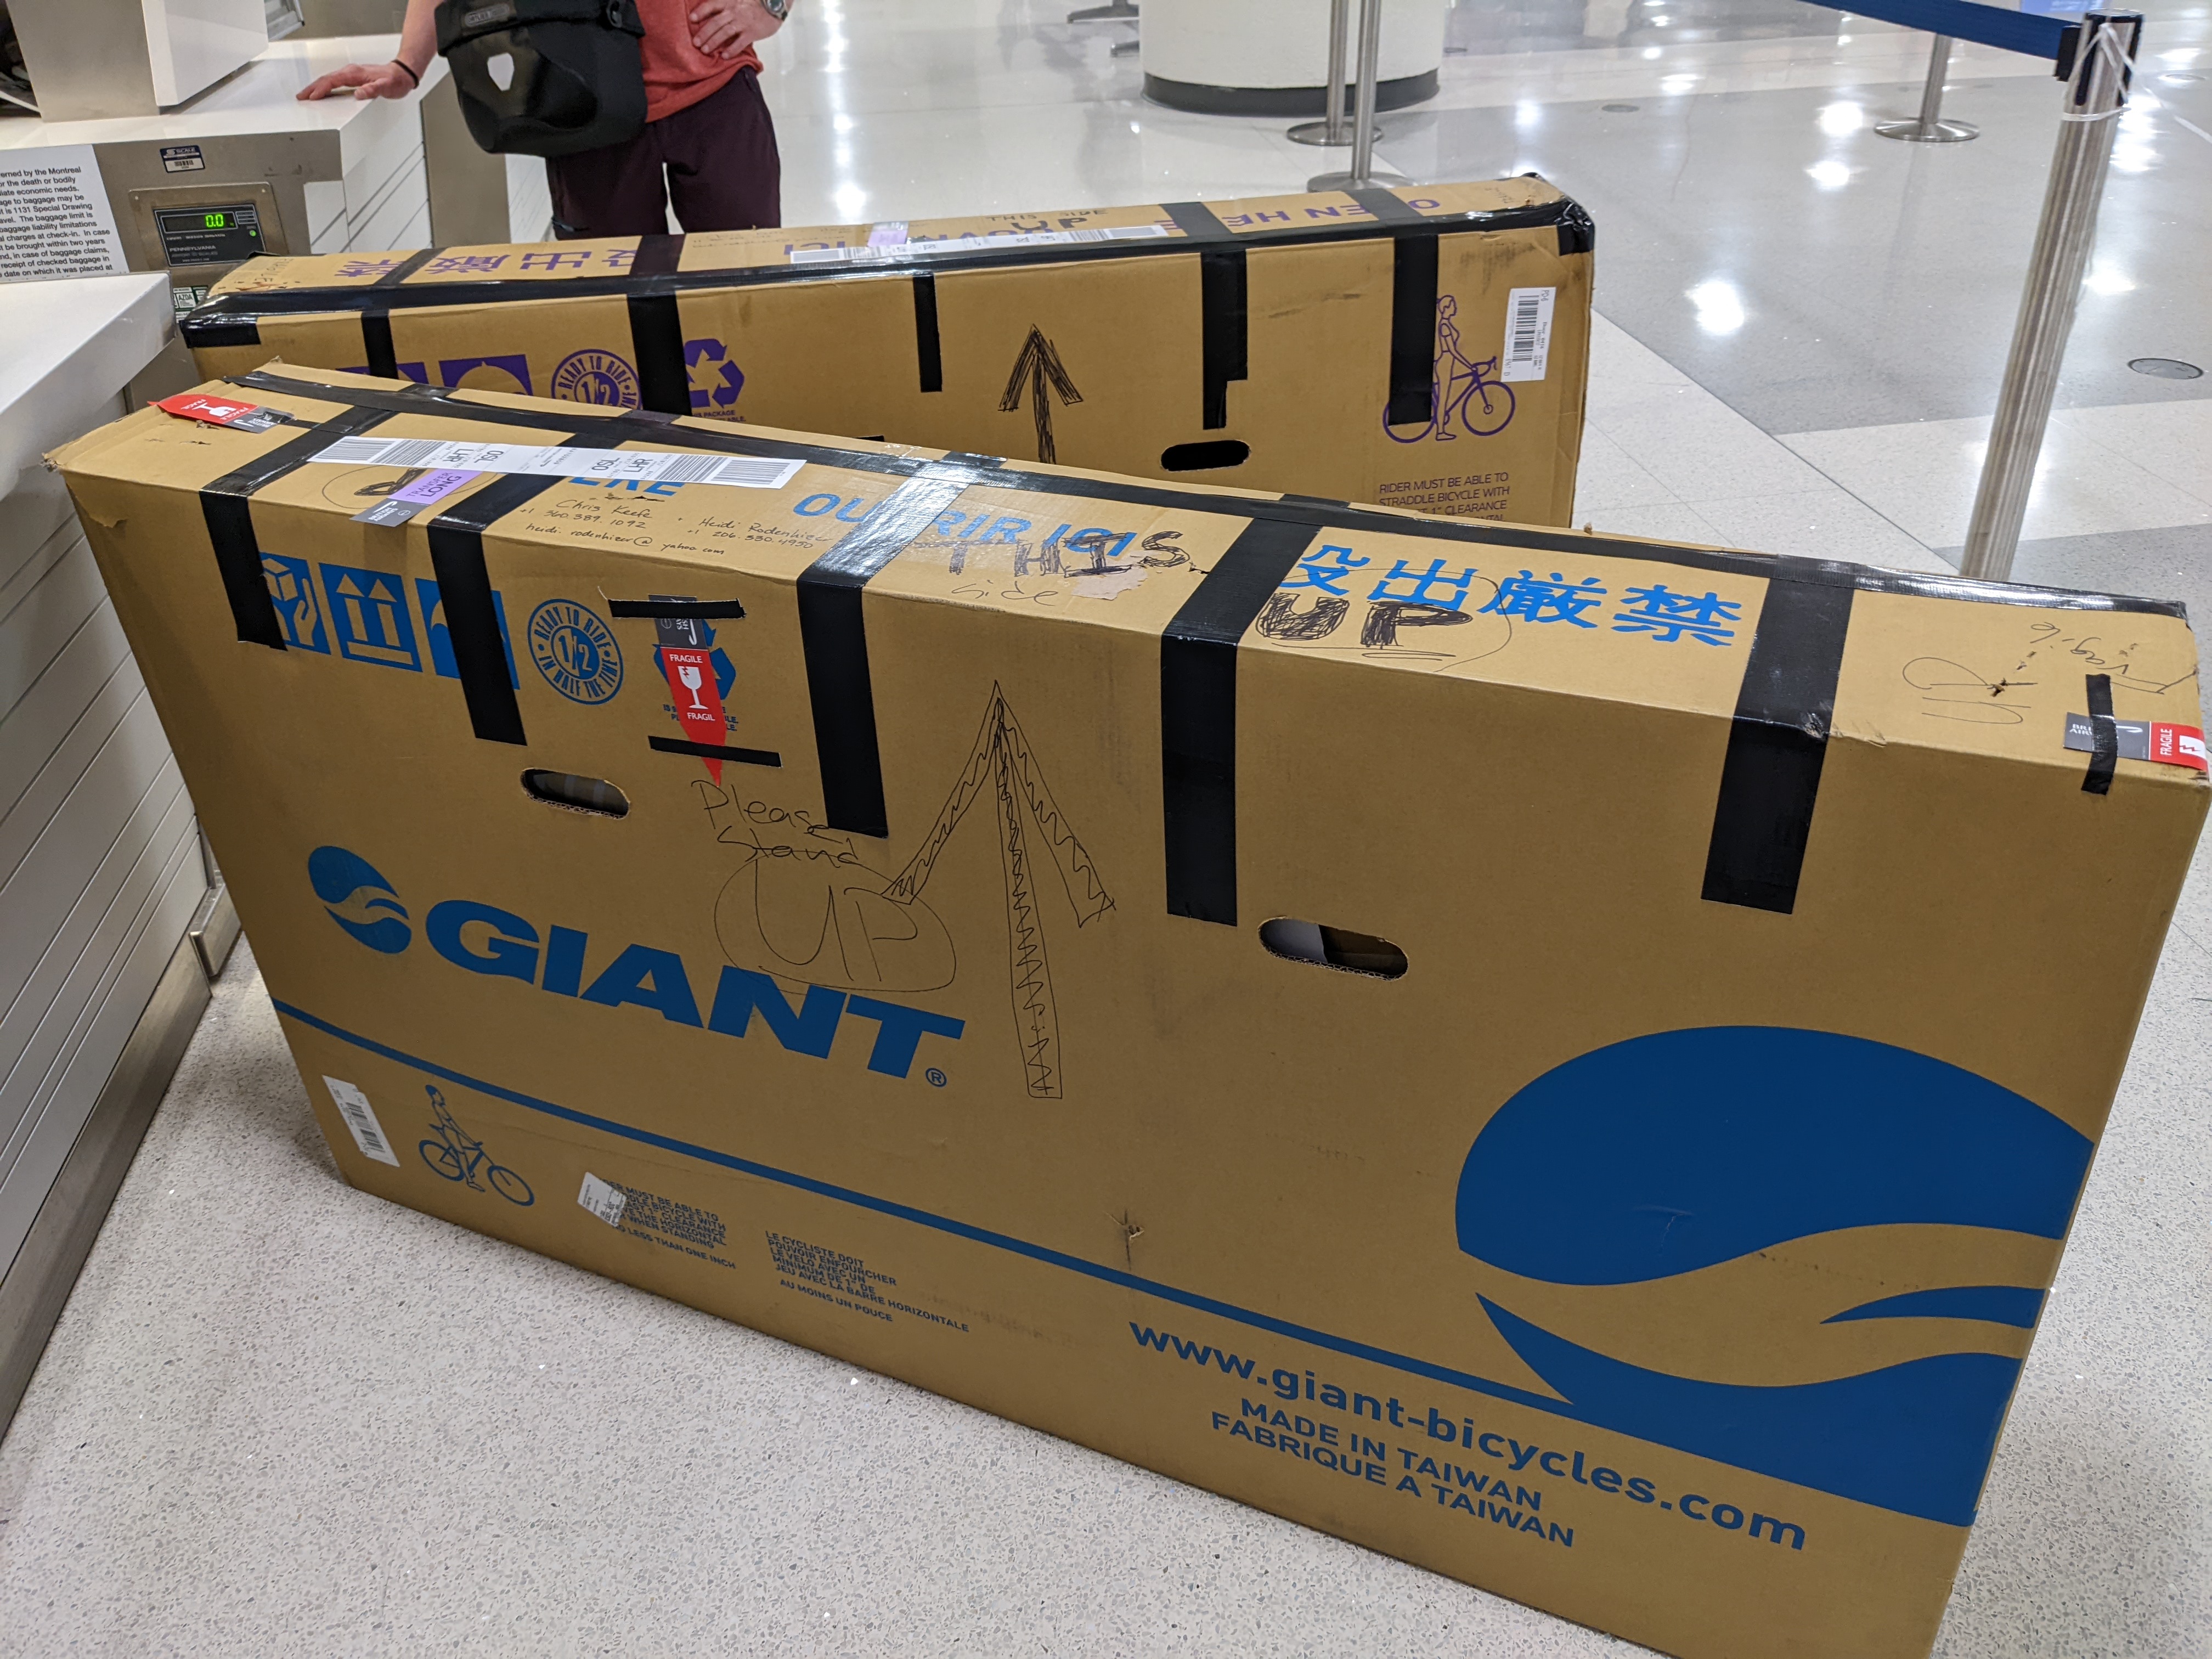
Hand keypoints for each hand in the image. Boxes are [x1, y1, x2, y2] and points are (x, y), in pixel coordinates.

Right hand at [296, 60, 417, 99]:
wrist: (402, 74)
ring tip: (306, 96)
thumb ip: (373, 90)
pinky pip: (334, 82)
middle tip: (301, 96)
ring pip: (328, 80)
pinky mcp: (353, 79)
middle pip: (325, 79)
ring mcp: (351, 75)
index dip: (321, 89)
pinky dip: (325, 87)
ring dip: (316, 87)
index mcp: (354, 73)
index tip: (312, 97)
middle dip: (312, 88)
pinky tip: (322, 93)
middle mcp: (350, 72)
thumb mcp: (386, 87)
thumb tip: (359, 93)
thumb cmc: (395, 80)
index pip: (332, 81)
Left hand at [687, 0, 780, 59]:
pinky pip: (740, 43)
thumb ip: (727, 5)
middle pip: (715, 22)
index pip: (711, 5)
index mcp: (729, 2)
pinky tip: (724, 56)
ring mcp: (743, 22)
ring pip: (724, 32)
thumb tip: (713, 14)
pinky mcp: (752, 32)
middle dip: (704, 33)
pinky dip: (731, 50)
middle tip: (695, 43)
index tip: (691, 19)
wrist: (775, 4)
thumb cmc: (756, 4)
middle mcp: (734, 11)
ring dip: (713, 42)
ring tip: (705, 50)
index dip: (700, 12)